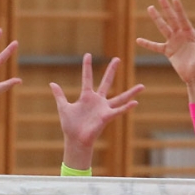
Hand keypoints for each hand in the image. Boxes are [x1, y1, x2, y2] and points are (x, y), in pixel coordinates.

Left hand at [50, 54, 142, 169]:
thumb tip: (52, 83)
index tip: (87, 54)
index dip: (87, 67)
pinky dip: (127, 107)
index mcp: (87, 97)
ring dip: (131, 93)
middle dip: (111, 71)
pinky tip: (136, 103)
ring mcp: (104, 108)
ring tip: (142, 86)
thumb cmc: (70, 125)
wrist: (75, 140)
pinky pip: (118, 111)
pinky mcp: (106, 117)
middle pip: (106, 82)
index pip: (87, 78)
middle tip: (117, 58)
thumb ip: (59, 95)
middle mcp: (98, 101)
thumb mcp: (63, 107)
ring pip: (120, 97)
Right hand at [136, 0, 194, 91]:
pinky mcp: (168, 51)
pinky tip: (138, 40)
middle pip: (172, 19)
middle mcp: (181, 35)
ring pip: (163, 28)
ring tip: (150, 8)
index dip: (179, 9)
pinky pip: (155, 46)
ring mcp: (174, 42)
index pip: (182, 19)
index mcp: (190, 33)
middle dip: (166, 8)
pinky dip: (147, 44)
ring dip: (156, 18)